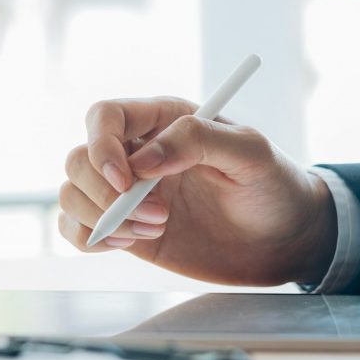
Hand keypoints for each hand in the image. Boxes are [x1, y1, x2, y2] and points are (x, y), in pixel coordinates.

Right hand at [58, 97, 336, 285]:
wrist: (286, 239)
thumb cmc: (273, 185)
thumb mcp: (251, 153)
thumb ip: (199, 141)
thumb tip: (144, 159)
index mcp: (166, 120)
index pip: (106, 117)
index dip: (102, 145)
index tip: (125, 180)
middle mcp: (139, 152)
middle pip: (79, 158)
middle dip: (105, 192)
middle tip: (159, 215)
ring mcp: (129, 193)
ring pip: (73, 193)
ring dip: (103, 218)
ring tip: (157, 229)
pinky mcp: (127, 228)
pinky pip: (78, 228)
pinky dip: (90, 237)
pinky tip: (130, 243)